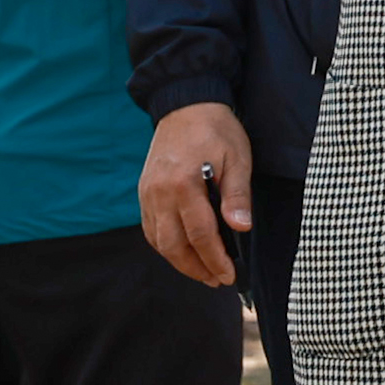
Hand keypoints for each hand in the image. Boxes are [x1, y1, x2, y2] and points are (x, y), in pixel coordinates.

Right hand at [141, 102, 254, 287]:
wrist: (186, 104)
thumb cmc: (216, 129)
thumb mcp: (237, 158)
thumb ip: (237, 195)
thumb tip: (241, 228)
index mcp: (184, 183)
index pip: (200, 235)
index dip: (215, 260)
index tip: (229, 276)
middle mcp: (159, 192)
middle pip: (174, 246)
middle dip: (196, 269)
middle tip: (217, 281)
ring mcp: (147, 193)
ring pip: (159, 241)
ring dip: (180, 262)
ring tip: (203, 272)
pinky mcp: (144, 191)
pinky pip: (151, 229)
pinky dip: (166, 246)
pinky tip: (183, 251)